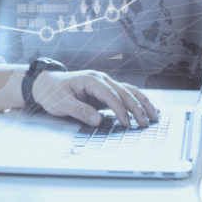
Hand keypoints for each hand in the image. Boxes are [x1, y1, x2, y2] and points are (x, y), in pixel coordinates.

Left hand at [32, 70, 159, 126]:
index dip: (120, 109)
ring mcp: (104, 83)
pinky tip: (148, 108)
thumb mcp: (61, 103)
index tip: (127, 123)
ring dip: (142, 103)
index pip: (110, 95)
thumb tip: (97, 120)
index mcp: (90, 80)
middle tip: (146, 123)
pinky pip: (125, 94)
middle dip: (137, 108)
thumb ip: (79, 111)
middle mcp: (100, 79)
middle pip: (124, 92)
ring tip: (155, 116)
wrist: (46, 84)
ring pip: (129, 91)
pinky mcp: (105, 90)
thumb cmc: (52, 92)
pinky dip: (137, 101)